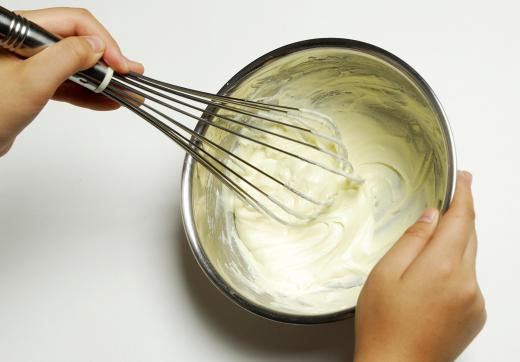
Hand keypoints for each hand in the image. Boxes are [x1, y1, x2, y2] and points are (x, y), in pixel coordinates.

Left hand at [0, 7, 143, 156]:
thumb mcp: (32, 80)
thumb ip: (67, 58)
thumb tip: (97, 46)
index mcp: (20, 30)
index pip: (73, 23)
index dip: (102, 41)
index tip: (119, 64)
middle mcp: (26, 42)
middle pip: (77, 42)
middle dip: (107, 60)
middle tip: (132, 73)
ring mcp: (31, 64)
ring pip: (76, 65)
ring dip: (103, 79)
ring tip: (127, 90)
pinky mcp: (35, 84)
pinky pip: (68, 84)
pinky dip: (89, 94)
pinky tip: (108, 101)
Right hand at [354, 171, 485, 361]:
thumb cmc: (384, 325)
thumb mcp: (385, 273)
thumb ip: (412, 240)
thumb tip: (431, 217)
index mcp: (443, 268)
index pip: (462, 220)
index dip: (464, 196)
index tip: (465, 179)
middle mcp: (467, 283)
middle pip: (469, 236)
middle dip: (460, 217)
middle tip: (446, 202)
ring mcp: (475, 301)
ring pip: (469, 258)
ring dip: (454, 244)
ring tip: (424, 254)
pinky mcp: (475, 314)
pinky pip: (469, 279)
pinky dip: (456, 268)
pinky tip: (430, 280)